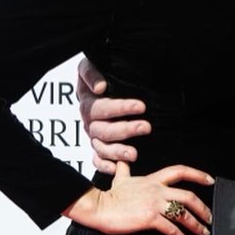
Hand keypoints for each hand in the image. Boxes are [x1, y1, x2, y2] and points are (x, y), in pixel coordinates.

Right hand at [64, 161, 213, 234]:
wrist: (99, 207)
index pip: (180, 171)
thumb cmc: (110, 195)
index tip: (210, 180)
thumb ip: (125, 169)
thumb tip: (122, 159)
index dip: (197, 174)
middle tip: (209, 217)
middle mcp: (157, 190)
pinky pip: (170, 228)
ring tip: (202, 232)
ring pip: (183, 213)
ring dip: (196, 225)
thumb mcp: (120, 178)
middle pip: (188, 196)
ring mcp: (154, 204)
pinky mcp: (149, 218)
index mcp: (153, 179)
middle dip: (203, 208)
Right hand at [77, 56, 150, 171]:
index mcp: (88, 102)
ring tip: (134, 154)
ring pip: (101, 147)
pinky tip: (118, 168)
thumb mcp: (91, 65)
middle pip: (104, 130)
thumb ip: (91, 73)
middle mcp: (89, 121)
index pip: (103, 107)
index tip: (141, 106)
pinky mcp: (96, 145)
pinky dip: (105, 166)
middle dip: (126, 130)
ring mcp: (92, 135)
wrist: (97, 82)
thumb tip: (101, 87)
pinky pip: (96, 159)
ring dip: (117, 152)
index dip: (121, 108)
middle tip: (146, 127)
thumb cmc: (99, 71)